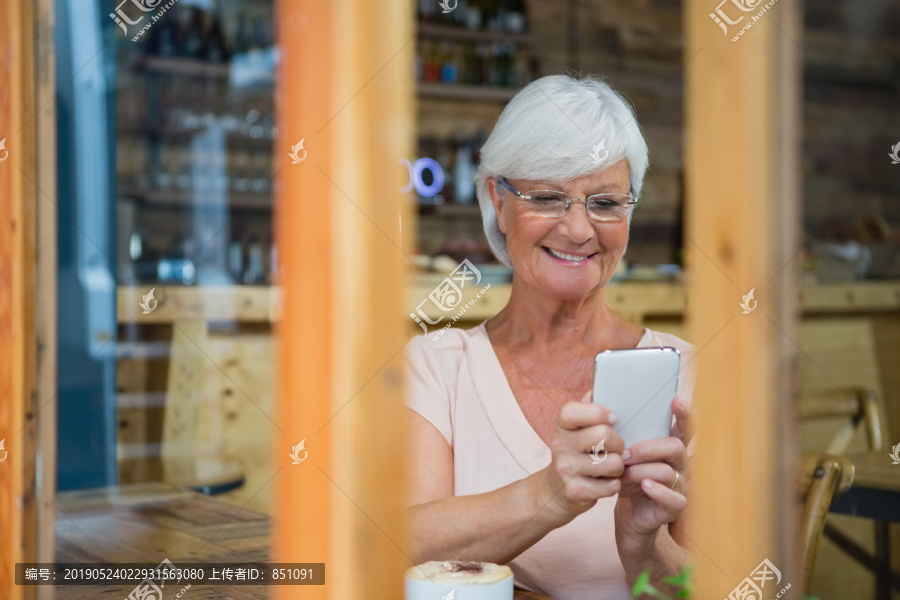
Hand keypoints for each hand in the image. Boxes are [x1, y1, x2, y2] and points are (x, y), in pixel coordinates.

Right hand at [543, 391, 625, 521]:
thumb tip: (601, 385)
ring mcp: (565, 469)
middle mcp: (559, 445)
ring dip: (619, 466)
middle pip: (603, 434)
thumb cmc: (575, 452)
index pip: (575, 409)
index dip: (599, 412)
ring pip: (613, 462)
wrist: (556, 490)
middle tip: (615, 448)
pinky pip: (612, 485)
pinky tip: (605, 481)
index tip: (612, 419)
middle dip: (618, 442)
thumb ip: (589, 407)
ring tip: (610, 466)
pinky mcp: (575, 491)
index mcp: (561, 425)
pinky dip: (614, 484)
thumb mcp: (576, 429)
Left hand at [614, 396, 690, 542]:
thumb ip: (621, 433)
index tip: (674, 399)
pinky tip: (644, 486)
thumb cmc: (627, 480)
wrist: (630, 517)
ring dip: (643, 471)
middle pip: (675, 446)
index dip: (683, 413)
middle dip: (647, 448)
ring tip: (626, 473)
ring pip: (668, 471)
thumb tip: (597, 399)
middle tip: (624, 454)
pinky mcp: (676, 506)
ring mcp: (681, 485)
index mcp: (669, 447)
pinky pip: (674, 497)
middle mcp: (680, 464)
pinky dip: (658, 490)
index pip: (683, 427)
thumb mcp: (623, 456)